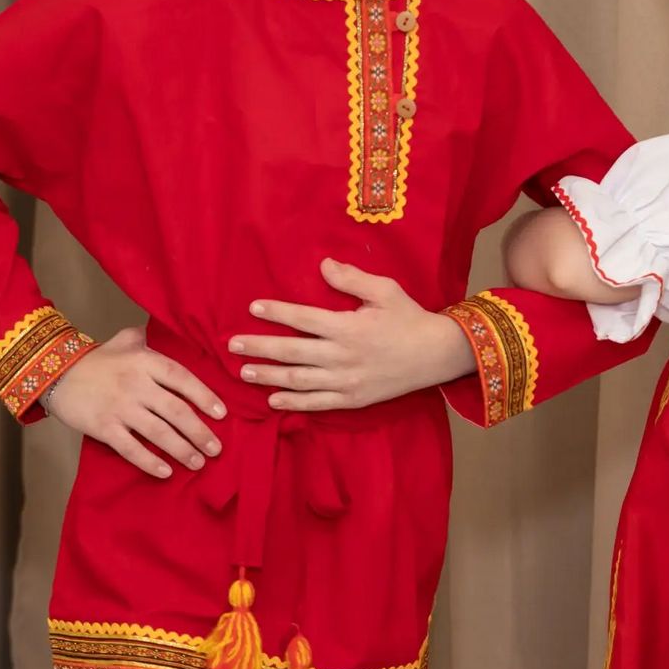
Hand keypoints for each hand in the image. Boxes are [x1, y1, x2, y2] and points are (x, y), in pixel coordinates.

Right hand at [46, 327, 226, 477]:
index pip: (182, 378)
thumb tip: (170, 329)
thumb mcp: (124, 340)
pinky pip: (130, 448)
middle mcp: (136, 385)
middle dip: (199, 431)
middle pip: (175, 410)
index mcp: (145, 362)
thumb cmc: (96, 359)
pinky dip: (149, 461)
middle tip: (216, 449)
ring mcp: (120, 408)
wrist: (55, 373)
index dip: (204, 396)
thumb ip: (148, 336)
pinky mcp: (103, 428)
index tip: (221, 414)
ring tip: (198, 462)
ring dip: (181, 449)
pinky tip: (166, 472)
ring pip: (158, 432)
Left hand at [228, 259, 476, 411]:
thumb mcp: (385, 290)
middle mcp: (343, 357)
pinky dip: (293, 403)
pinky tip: (273, 400)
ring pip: (299, 380)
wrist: (436, 355)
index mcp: (348, 327)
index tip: (253, 307)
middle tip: (232, 344)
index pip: (304, 319)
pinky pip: (317, 403)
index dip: (277, 312)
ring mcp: (347, 382)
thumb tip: (323, 265)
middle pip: (293, 352)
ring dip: (269, 376)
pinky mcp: (353, 400)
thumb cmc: (409, 318)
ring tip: (244, 371)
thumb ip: (352, 279)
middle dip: (260, 347)